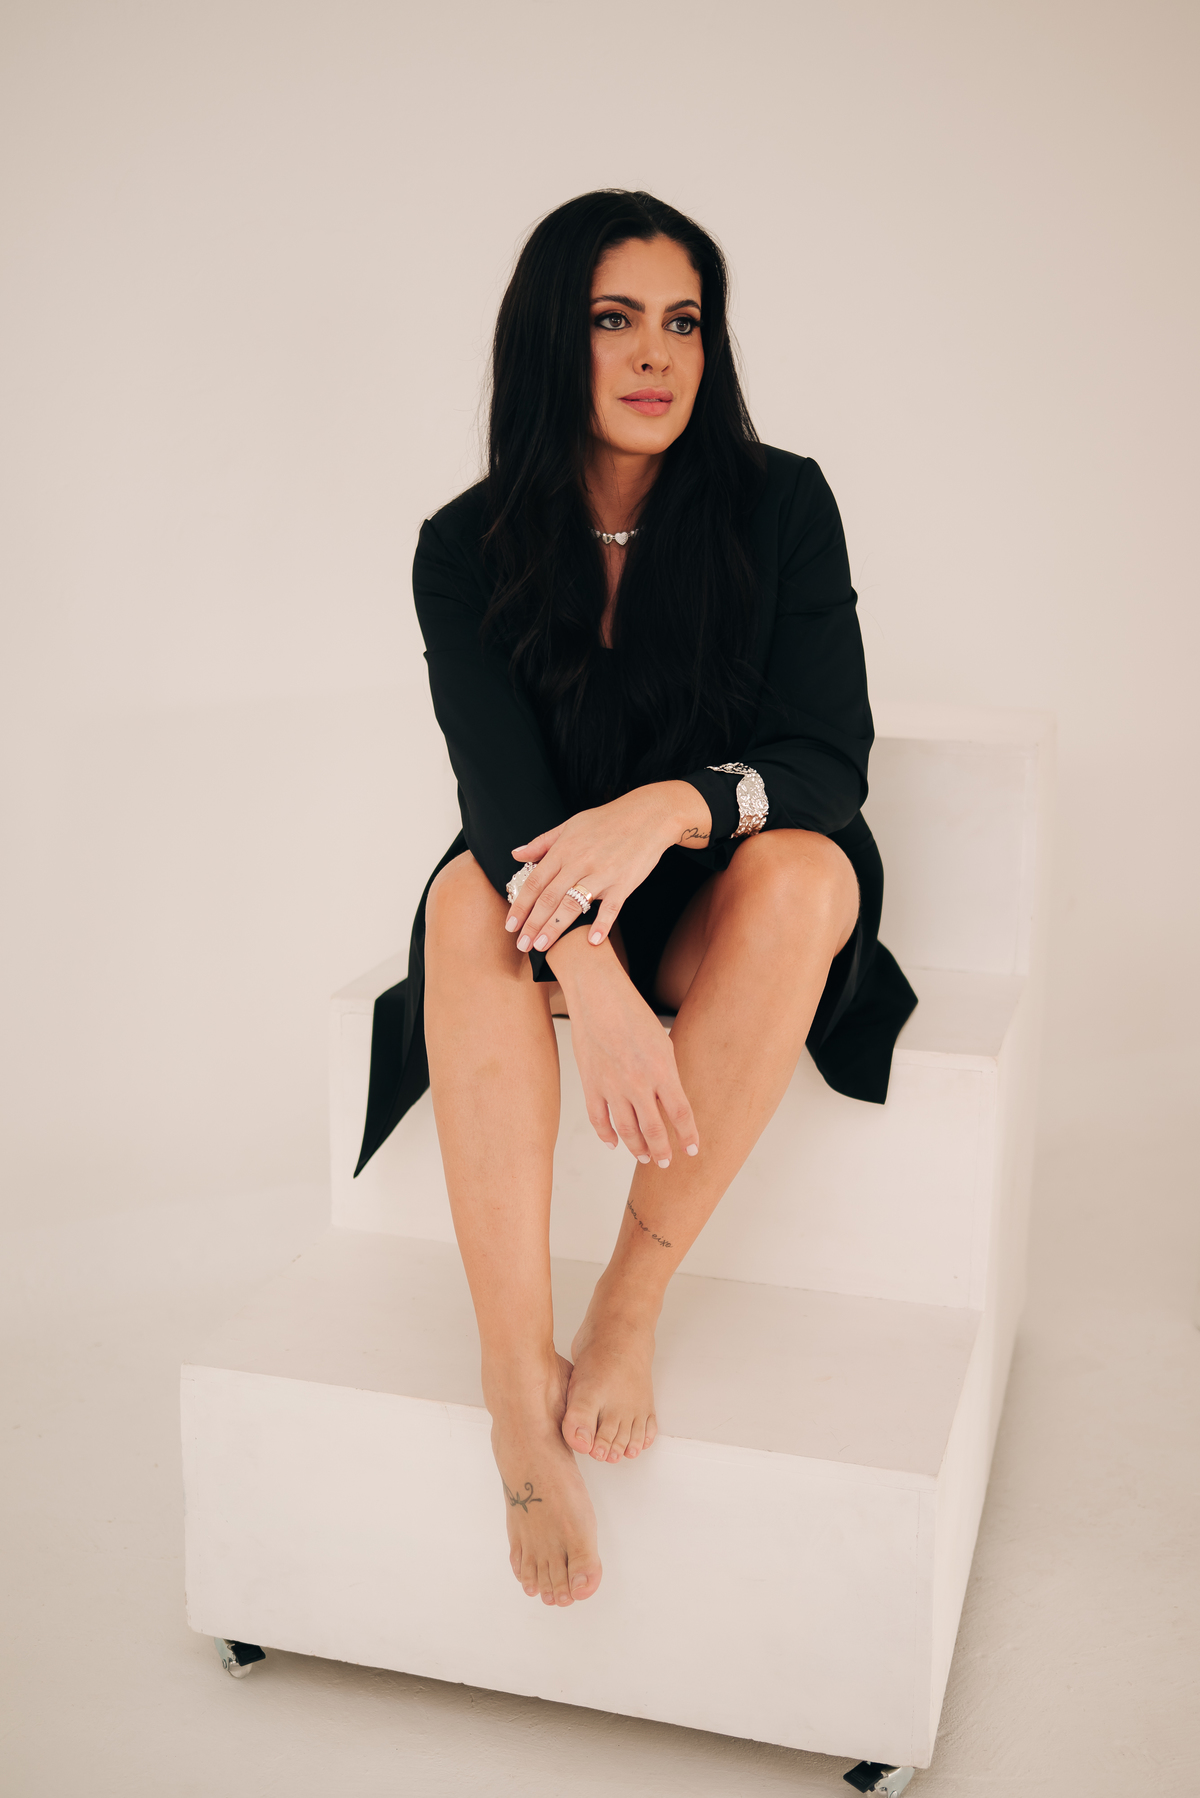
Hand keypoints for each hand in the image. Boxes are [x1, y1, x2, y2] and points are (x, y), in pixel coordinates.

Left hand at [506, 780, 711, 955]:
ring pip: (572, 905)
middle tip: (522, 946)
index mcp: (563, 850)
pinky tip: (592, 941)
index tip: (510, 925)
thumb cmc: (607, 820)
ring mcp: (601, 874)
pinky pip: (611, 908)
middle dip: (532, 924)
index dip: (520, 906)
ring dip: (555, 928)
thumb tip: (516, 854)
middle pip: (549, 898)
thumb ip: (542, 842)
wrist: (648, 815)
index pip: (534, 883)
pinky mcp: (623, 883)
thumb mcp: (570, 825)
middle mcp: (578, 863)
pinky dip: (602, 924)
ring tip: (542, 946)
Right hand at [548, 933, 699, 1165]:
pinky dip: (606, 1135)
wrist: (598, 996)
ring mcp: (612, 1086)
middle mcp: (638, 1083)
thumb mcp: (661, 1042)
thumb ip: (666, 1075)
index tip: (692, 1150)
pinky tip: (614, 1144)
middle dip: (662, 1151)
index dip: (688, 1136)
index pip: (681, 1114)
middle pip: (654, 1130)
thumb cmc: (632, 1014)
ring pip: (627, 1131)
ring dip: (637, 1148)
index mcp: (662, 1070)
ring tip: (645, 1157)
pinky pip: (599, 1119)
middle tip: (665, 1161)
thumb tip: (668, 1102)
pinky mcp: (591, 1084)